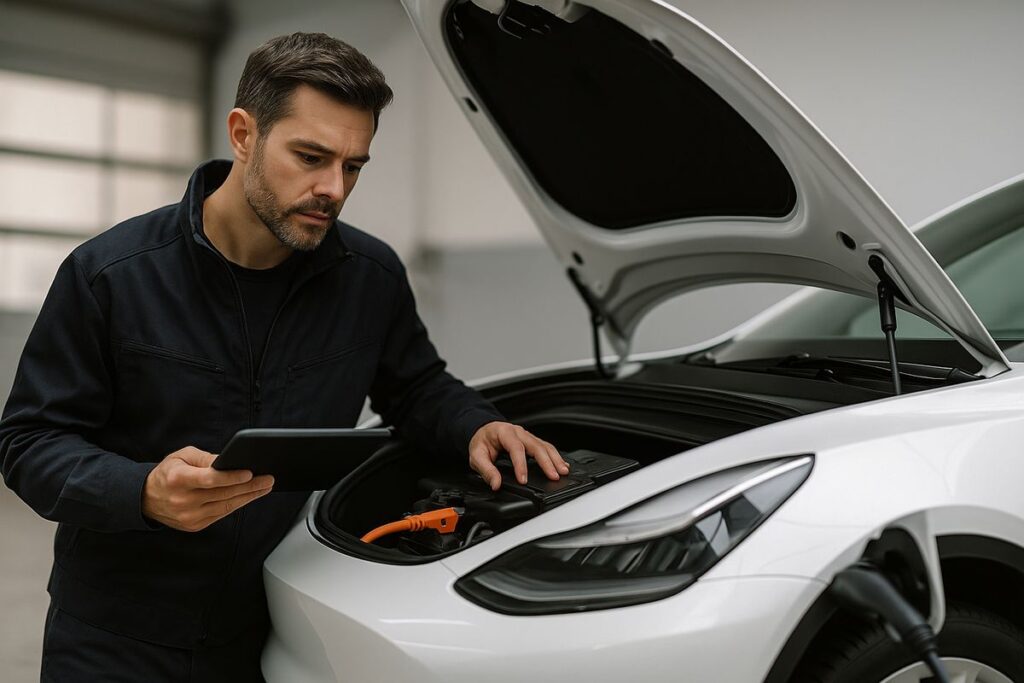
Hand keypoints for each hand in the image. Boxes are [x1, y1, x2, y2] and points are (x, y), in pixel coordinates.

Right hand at [142, 446, 273, 531]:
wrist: (147, 499)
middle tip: (269, 478)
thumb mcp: (183, 456)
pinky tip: (249, 496)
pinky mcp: (194, 526)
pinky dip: (237, 504)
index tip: (250, 472)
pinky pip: (221, 514)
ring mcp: (188, 516)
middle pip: (222, 494)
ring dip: (249, 496)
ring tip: (265, 487)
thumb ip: (206, 458)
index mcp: (177, 479)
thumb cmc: (168, 473)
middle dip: (249, 486)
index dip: (231, 477)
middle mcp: (182, 500)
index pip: (209, 479)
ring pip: (226, 506)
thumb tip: (229, 462)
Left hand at [468, 421, 568, 490]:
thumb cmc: (482, 441)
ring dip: (555, 459)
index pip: (516, 448)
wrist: (484, 430)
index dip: (521, 465)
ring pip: (544, 446)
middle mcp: (518, 432)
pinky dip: (555, 456)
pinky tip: (562, 465)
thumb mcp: (477, 456)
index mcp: (504, 432)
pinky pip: (545, 447)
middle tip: (554, 476)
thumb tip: (496, 484)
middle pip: (536, 446)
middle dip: (547, 462)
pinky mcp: (532, 441)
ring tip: (563, 471)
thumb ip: (486, 470)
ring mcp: (527, 435)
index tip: (523, 480)